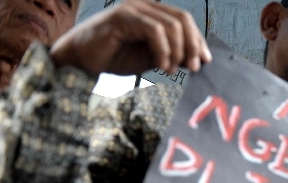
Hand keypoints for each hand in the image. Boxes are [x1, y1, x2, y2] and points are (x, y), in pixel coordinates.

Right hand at [49, 0, 211, 76]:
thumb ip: (174, 55)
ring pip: (171, 24)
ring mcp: (133, 8)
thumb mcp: (153, 58)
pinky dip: (163, 50)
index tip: (205, 62)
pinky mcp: (123, 16)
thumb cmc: (115, 57)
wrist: (83, 60)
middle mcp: (145, 5)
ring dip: (177, 51)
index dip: (198, 40)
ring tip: (171, 70)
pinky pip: (154, 30)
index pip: (185, 20)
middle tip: (194, 67)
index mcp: (153, 12)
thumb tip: (198, 60)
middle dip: (193, 45)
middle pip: (182, 19)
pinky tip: (161, 66)